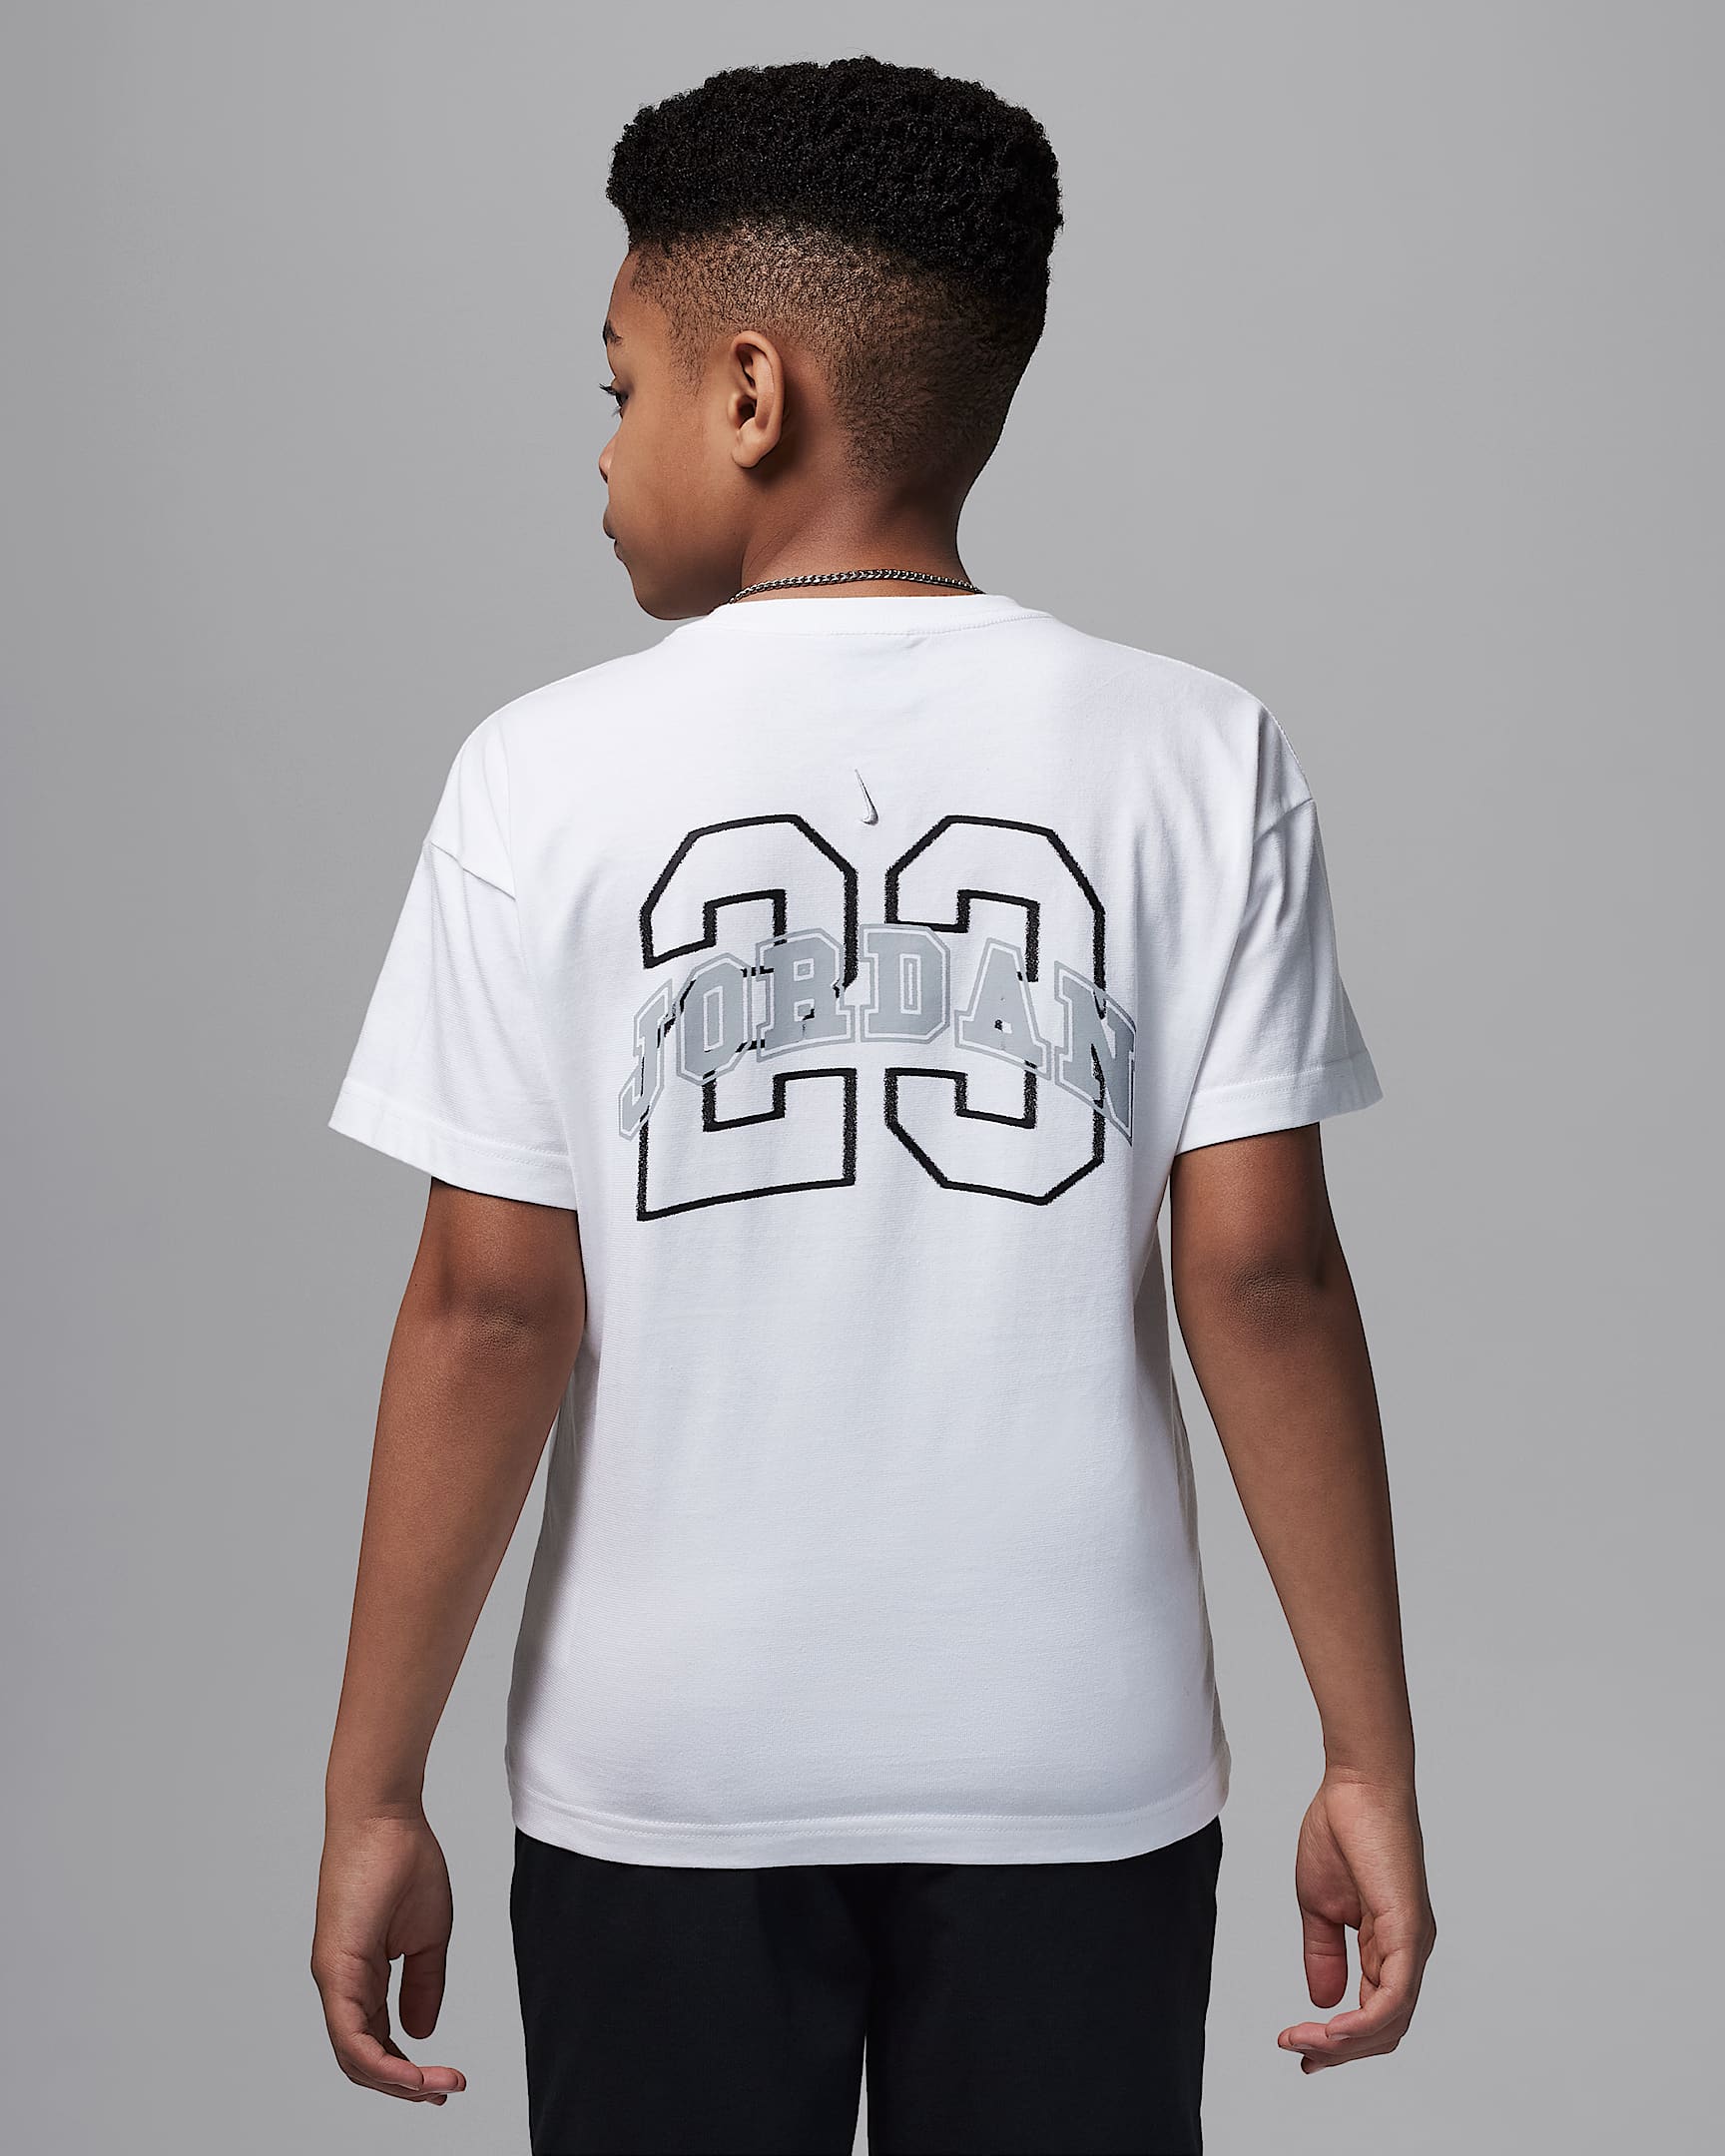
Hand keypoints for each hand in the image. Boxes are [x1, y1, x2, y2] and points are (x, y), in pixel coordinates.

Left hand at [312, 1809, 467, 2103]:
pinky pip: (349, 2035)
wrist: (384, 1816)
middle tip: (442, 2093)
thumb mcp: (427, 1935)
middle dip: (403, 2086)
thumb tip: (420, 2034)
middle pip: (362, 2060)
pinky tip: (412, 2072)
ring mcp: (333, 1979)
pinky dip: (380, 2062)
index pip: (376, 2041)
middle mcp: (340, 1984)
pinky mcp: (334, 1969)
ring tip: (436, 2088)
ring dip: (395, 2082)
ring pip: (353, 2057)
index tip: (444, 2081)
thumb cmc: (403, 1860)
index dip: (407, 2070)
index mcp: (360, 1976)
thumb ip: (423, 1985)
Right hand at [1278, 1774, 1435, 2071]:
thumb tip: (1322, 2003)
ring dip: (1344, 2043)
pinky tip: (1330, 2029)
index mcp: (1390, 1946)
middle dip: (1340, 2052)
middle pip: (1386, 2030)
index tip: (1299, 2048)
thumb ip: (1323, 1954)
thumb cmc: (1342, 1831)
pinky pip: (1393, 1997)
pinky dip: (1362, 2023)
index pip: (1375, 2014)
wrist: (1356, 1786)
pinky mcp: (1408, 1932)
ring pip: (1390, 2023)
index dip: (1339, 2041)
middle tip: (1299, 2054)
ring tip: (1304, 2042)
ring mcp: (1413, 1945)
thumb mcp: (1320, 1905)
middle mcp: (1409, 1952)